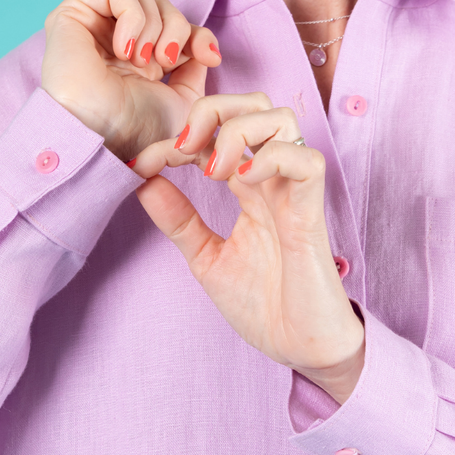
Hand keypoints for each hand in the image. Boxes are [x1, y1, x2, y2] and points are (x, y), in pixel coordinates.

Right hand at [41, 0, 220, 163]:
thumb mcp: (183, 101)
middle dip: (177, 30)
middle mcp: (117, 39)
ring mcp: (94, 25)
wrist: (100, 137)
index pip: (177, 24)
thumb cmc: (135, 131)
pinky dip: (133, 18)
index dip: (198, 35)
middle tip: (164, 64)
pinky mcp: (72, 14)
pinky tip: (124, 51)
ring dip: (154, 26)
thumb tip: (202, 46)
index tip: (210, 58)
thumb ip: (195, 70)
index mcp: (141, 59)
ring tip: (141, 61)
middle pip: (163, 4)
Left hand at [132, 93, 364, 403]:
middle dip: (213, 111)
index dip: (176, 135)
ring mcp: (294, 193)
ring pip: (281, 119)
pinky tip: (242, 181)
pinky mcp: (312, 214)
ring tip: (214, 171)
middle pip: (256, 104)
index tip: (142, 163)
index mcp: (249, 187)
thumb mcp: (207, 258)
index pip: (216, 131)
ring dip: (238, 131)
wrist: (303, 351)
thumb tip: (142, 183)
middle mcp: (273, 181)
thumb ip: (180, 220)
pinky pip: (306, 161)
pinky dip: (271, 158)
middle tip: (184, 148)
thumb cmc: (266, 306)